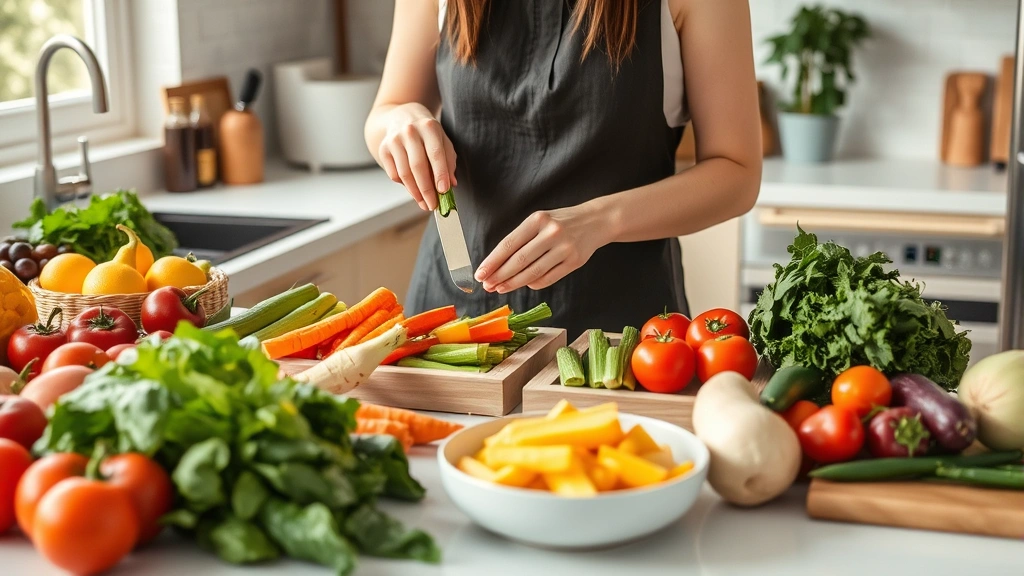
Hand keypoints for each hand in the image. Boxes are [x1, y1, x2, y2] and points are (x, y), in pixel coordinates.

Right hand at [378, 104, 457, 210]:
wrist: (401, 116)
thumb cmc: (427, 133)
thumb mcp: (442, 140)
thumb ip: (448, 161)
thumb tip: (451, 184)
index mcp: (429, 127)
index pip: (436, 153)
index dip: (440, 173)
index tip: (444, 191)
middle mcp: (410, 131)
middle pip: (418, 166)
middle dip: (427, 189)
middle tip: (433, 205)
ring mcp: (394, 140)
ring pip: (404, 173)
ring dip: (415, 192)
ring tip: (425, 203)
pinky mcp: (383, 149)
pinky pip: (394, 174)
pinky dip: (405, 186)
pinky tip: (414, 189)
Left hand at [475, 205, 609, 292]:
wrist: (596, 221)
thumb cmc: (560, 222)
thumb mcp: (540, 221)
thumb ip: (522, 239)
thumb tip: (498, 265)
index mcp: (537, 220)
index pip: (509, 244)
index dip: (492, 262)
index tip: (480, 274)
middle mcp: (551, 233)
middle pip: (519, 261)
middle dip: (500, 276)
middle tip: (487, 285)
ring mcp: (564, 248)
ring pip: (532, 272)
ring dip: (513, 283)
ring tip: (500, 288)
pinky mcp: (574, 261)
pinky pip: (548, 278)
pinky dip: (533, 284)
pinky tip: (524, 284)